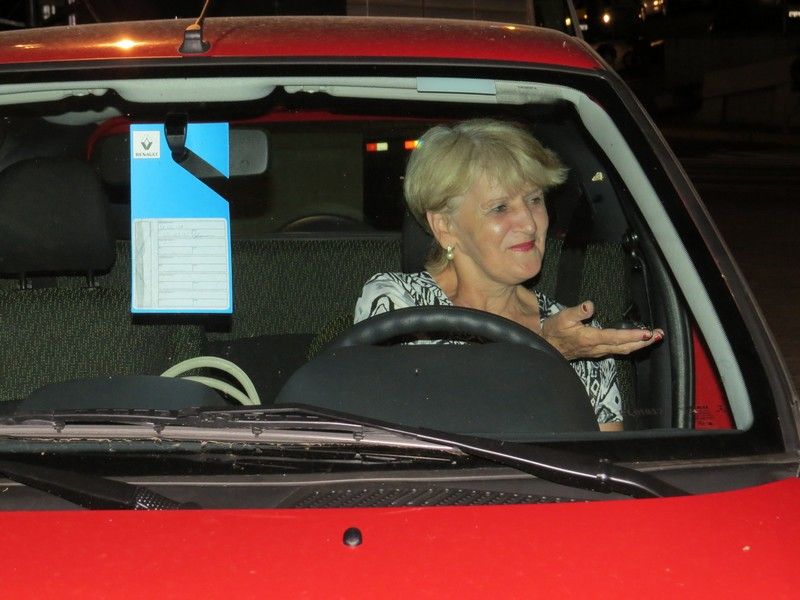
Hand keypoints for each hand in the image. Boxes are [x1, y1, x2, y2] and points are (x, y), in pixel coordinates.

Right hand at [540, 300, 663, 360]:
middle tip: (659, 335)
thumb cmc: (554, 331)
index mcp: (591, 338)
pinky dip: (631, 345)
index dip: (632, 335)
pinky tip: (638, 341)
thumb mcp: (562, 318)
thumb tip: (590, 305)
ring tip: (654, 337)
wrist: (547, 347)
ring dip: (640, 344)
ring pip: (624, 349)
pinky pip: (619, 350)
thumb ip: (577, 312)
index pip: (616, 337)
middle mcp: (598, 347)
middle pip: (625, 346)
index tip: (647, 333)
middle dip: (643, 342)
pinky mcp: (599, 351)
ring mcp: (599, 351)